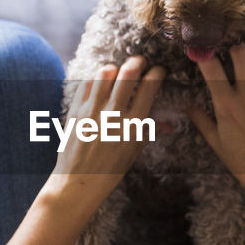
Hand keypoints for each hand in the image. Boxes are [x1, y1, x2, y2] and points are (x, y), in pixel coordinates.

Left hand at [44, 56, 164, 205]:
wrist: (77, 183)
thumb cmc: (108, 171)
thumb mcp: (133, 153)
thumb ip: (149, 132)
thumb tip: (169, 123)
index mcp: (132, 126)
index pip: (149, 87)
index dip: (157, 72)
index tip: (158, 71)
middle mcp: (113, 115)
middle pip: (128, 72)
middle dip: (138, 62)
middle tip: (140, 63)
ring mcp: (91, 111)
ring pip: (105, 72)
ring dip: (115, 68)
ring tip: (118, 73)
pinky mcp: (75, 111)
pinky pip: (86, 83)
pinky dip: (96, 78)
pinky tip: (101, 84)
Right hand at [185, 40, 244, 199]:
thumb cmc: (240, 158)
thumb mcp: (214, 140)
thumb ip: (199, 118)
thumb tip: (184, 101)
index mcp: (227, 106)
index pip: (212, 69)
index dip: (203, 54)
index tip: (200, 49)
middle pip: (241, 54)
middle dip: (232, 43)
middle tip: (229, 41)